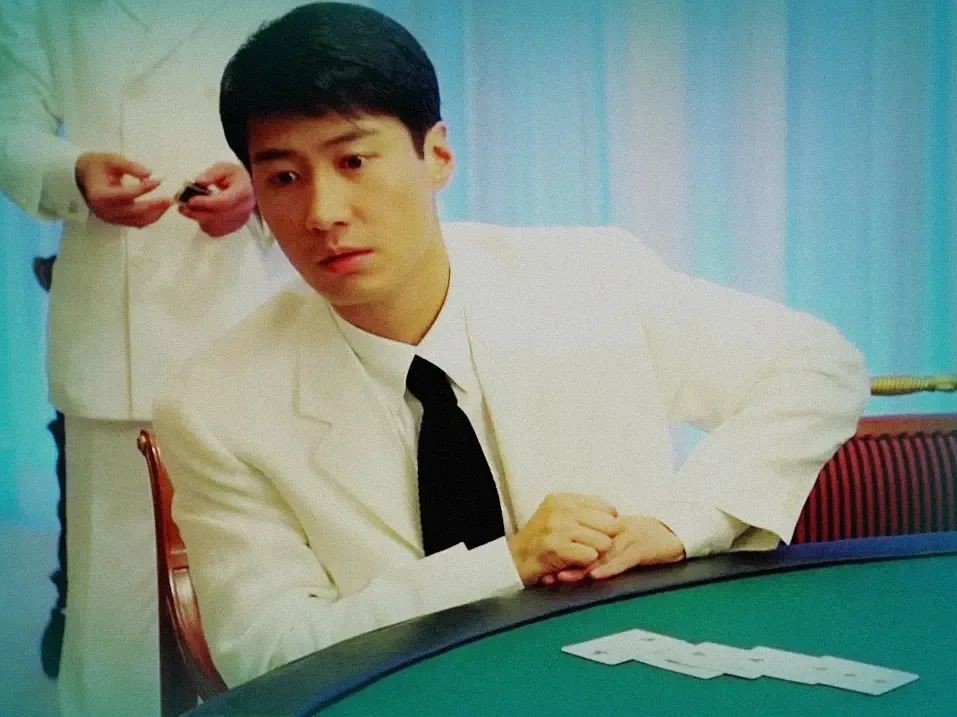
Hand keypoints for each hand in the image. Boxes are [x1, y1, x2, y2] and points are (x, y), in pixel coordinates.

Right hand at [75, 152, 171, 227]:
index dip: (144, 188)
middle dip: (154, 206)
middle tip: (170, 198)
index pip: (126, 194)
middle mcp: (105, 211)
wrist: (83, 177)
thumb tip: (149, 173)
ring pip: (138, 221)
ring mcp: (111, 219)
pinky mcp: (117, 222)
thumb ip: (130, 166)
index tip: (159, 180)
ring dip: (155, 214)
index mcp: (100, 195)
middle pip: (134, 212)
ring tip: (168, 203)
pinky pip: (137, 223)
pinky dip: (150, 217)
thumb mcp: (111, 160)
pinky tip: (160, 208)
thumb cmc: (97, 166)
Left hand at [178, 162, 255, 237]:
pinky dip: (204, 224)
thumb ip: (211, 174)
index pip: (224, 201)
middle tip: (183, 207)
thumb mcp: (223, 168)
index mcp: (244, 191)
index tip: (191, 200)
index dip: (206, 203)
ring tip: (188, 209)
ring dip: (199, 219)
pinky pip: (215, 231)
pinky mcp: (234, 227)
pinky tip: (200, 215)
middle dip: (197, 213)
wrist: (245, 186)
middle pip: (218, 216)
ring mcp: (240, 219)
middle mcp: (244, 208)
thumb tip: (200, 181)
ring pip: (215, 226)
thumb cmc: (234, 177)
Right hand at [507, 492, 619, 586]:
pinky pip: (590, 556)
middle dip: (606, 539)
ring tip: (582, 557)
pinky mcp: (556, 548)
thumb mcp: (556, 515)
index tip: (599, 534)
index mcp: (563, 499)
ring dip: (596, 554)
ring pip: (603, 542)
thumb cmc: (538, 540)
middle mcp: (561, 509)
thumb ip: (580, 511)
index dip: (608, 523)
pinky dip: (586, 564)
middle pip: (609, 524)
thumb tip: (613, 514)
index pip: (606, 507)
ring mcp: (558, 527)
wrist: (512, 560)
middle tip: (593, 549)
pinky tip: (575, 565)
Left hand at [544, 516, 685, 584]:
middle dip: (563, 562)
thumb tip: (573, 569)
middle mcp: (611, 534)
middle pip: (583, 548)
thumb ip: (598, 552)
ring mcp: (625, 541)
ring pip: (599, 555)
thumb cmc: (643, 542)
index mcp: (602, 532)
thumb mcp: (617, 545)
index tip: (541, 568)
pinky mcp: (640, 549)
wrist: (671, 535)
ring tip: (561, 576)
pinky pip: (622, 560)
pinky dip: (609, 568)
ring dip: (580, 568)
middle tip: (545, 575)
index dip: (559, 553)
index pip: (576, 540)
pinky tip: (596, 575)